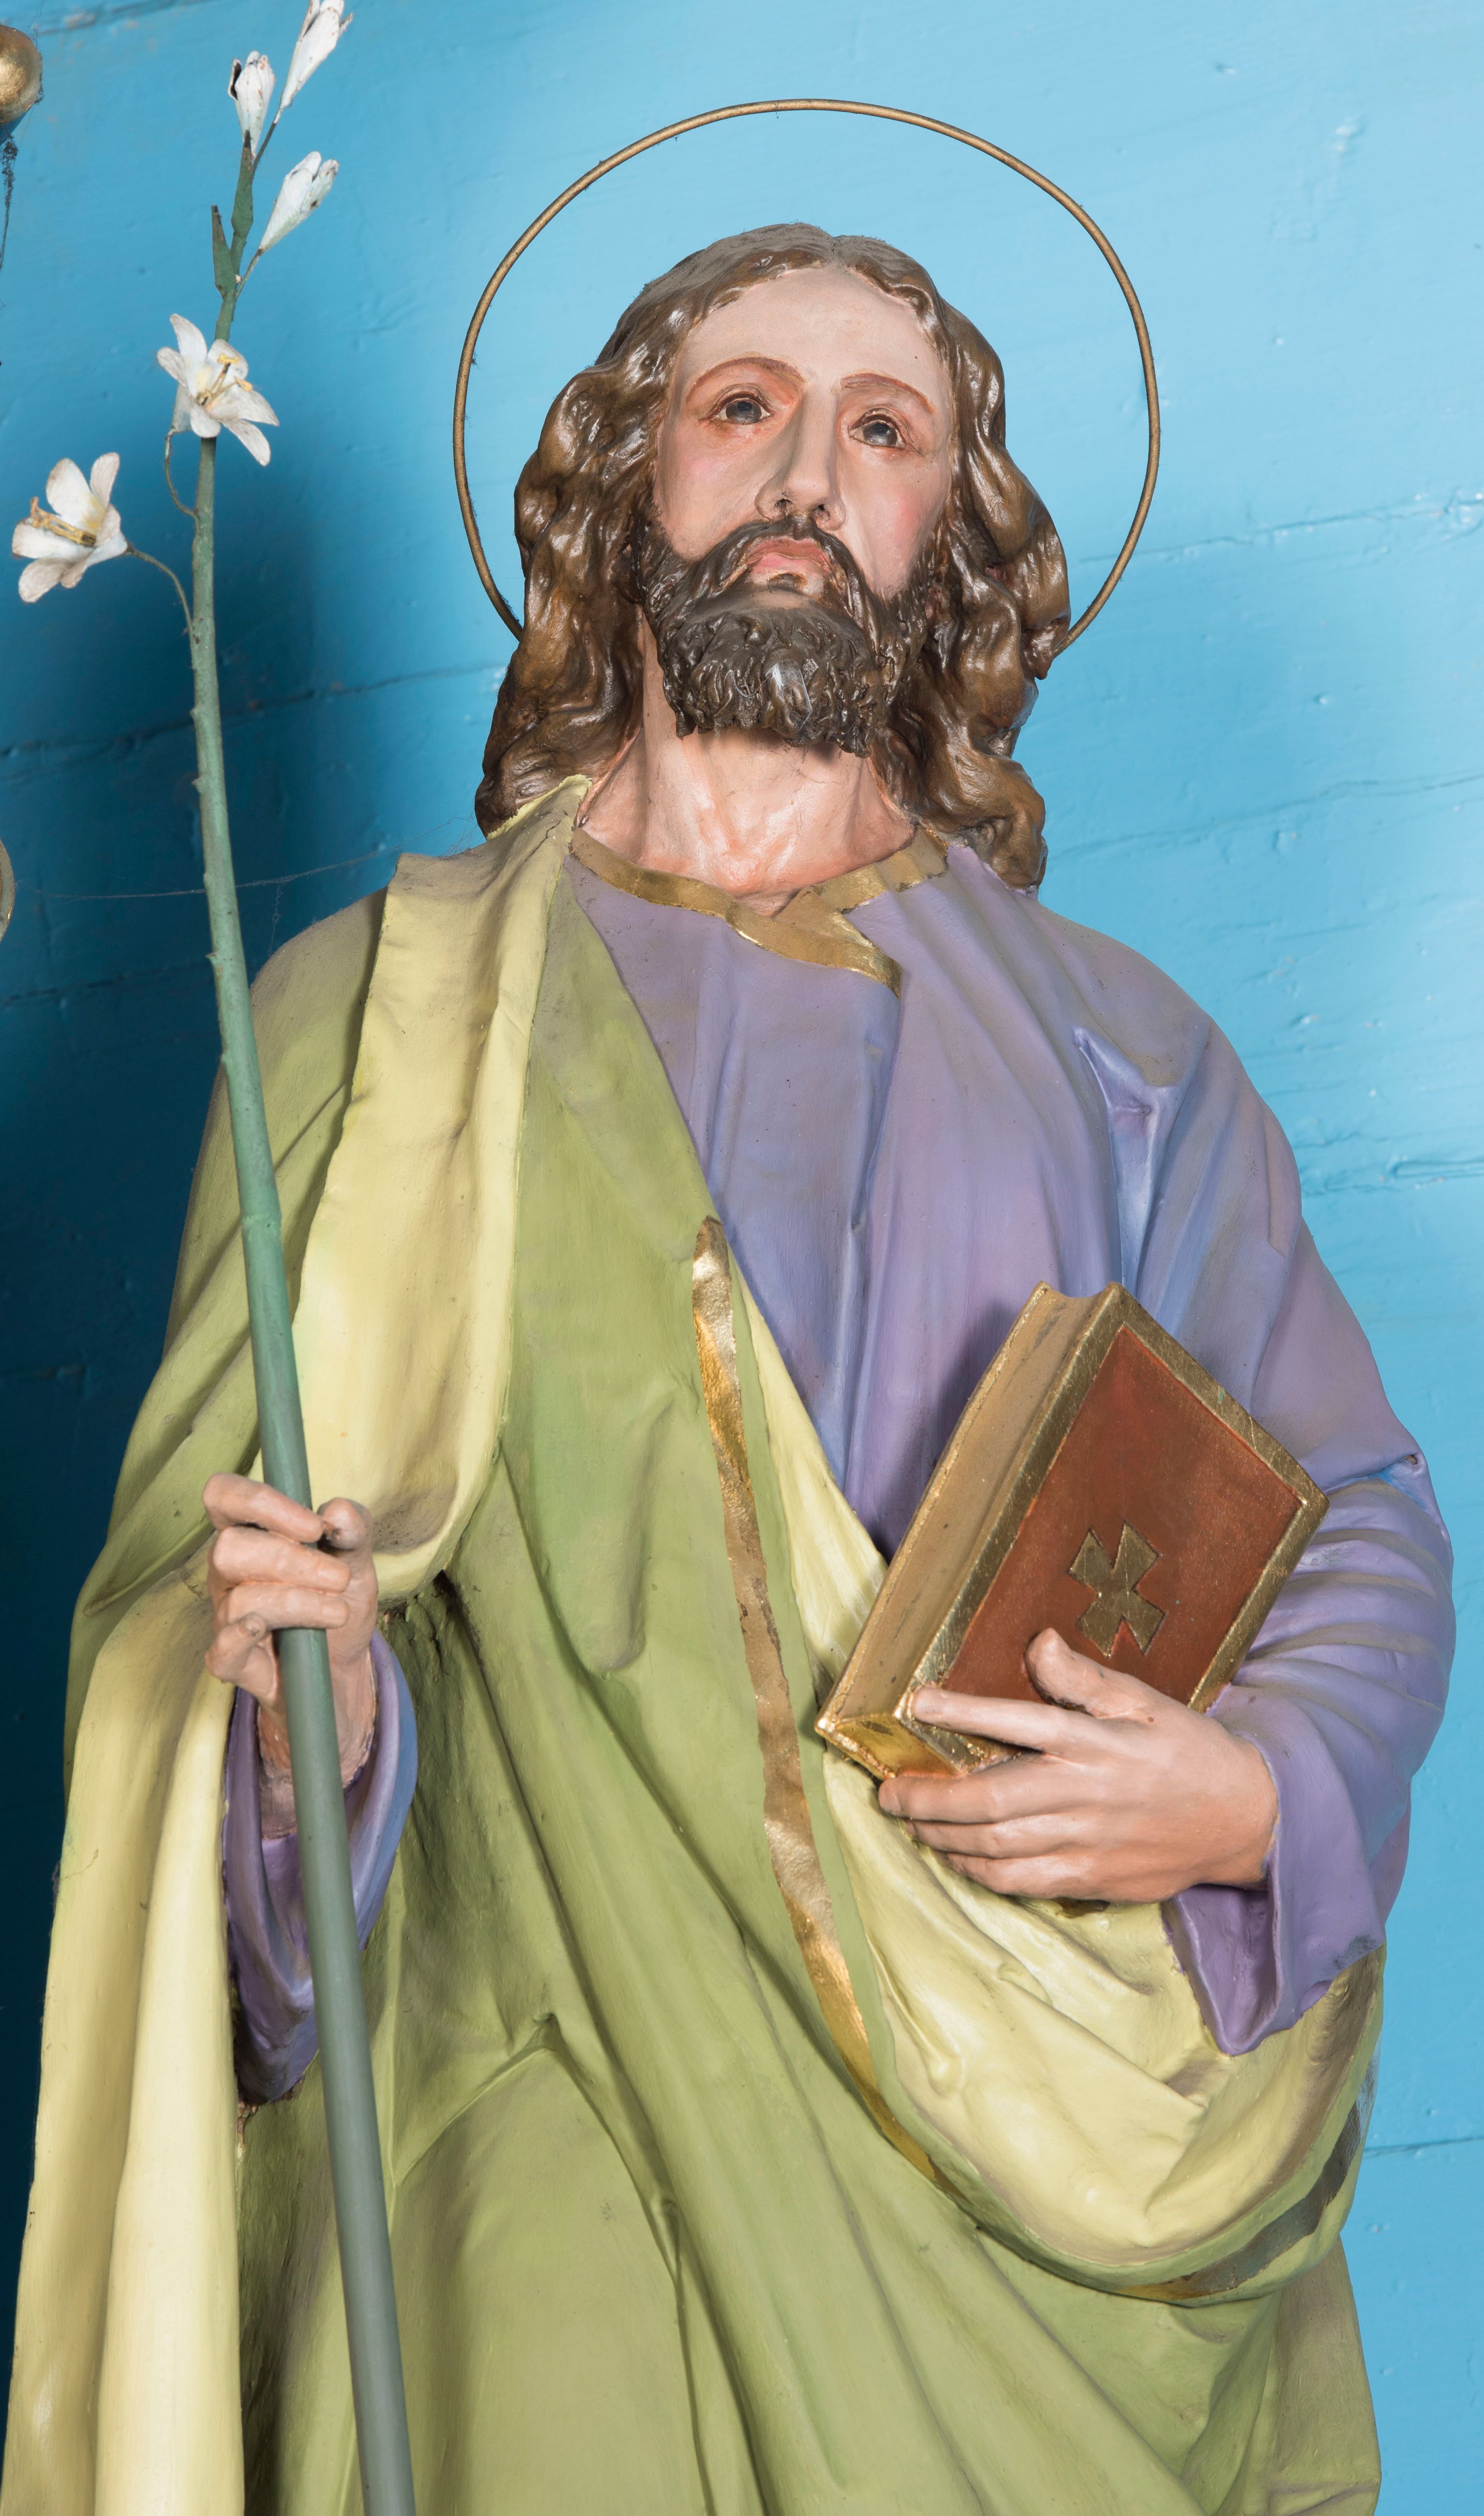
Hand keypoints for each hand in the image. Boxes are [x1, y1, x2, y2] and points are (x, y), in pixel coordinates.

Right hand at [203, 1473, 378, 1786]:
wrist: (345, 1661)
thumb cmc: (339, 1596)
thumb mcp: (357, 1558)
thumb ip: (354, 1529)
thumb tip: (339, 1511)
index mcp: (252, 1533)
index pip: (224, 1496)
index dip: (259, 1502)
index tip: (313, 1526)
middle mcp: (230, 1571)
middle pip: (230, 1548)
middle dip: (290, 1560)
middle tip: (338, 1577)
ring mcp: (226, 1616)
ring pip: (241, 1600)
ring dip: (297, 1603)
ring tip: (337, 1611)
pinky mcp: (234, 1661)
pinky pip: (220, 1650)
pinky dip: (238, 1638)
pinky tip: (262, 1630)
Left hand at [877, 1629, 1277, 1902]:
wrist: (1243, 1820)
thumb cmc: (1189, 1751)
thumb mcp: (1144, 1700)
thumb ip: (1084, 1677)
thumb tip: (1037, 1643)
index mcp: (1095, 1742)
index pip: (1017, 1721)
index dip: (962, 1711)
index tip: (918, 1702)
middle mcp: (1083, 1795)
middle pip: (988, 1801)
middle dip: (928, 1798)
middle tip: (889, 1792)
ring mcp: (1084, 1843)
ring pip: (995, 1847)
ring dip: (944, 1837)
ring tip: (913, 1823)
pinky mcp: (1090, 1879)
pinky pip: (1021, 1882)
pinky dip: (980, 1871)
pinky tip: (960, 1857)